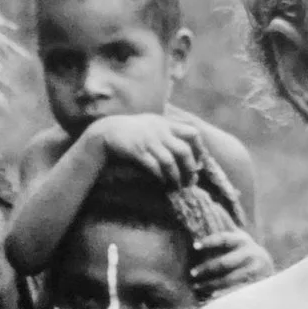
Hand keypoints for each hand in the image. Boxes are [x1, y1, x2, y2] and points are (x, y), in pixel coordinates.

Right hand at [88, 114, 203, 187]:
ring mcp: (148, 141)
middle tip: (191, 180)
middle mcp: (160, 131)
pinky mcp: (138, 151)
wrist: (107, 131)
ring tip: (177, 186)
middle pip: (184, 150)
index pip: (193, 133)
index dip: (200, 149)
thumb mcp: (152, 123)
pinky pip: (154, 166)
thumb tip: (186, 147)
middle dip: (190, 168)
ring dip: (175, 176)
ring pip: (169, 161)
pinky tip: (162, 182)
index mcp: (166, 123)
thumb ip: (168, 131)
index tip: (199, 162)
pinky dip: (160, 176)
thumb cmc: (132, 130)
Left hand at [191, 228, 274, 293]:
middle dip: (207, 268)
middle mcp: (249, 253)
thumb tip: (213, 205)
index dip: (209, 241)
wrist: (267, 266)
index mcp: (242, 240)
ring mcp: (253, 269)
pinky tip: (211, 298)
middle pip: (225, 262)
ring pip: (229, 279)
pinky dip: (223, 295)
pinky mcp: (256, 283)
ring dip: (212, 284)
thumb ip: (226, 223)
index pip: (223, 239)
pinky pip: (237, 291)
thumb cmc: (245, 250)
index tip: (194, 246)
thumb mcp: (238, 236)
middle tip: (193, 273)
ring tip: (197, 287)